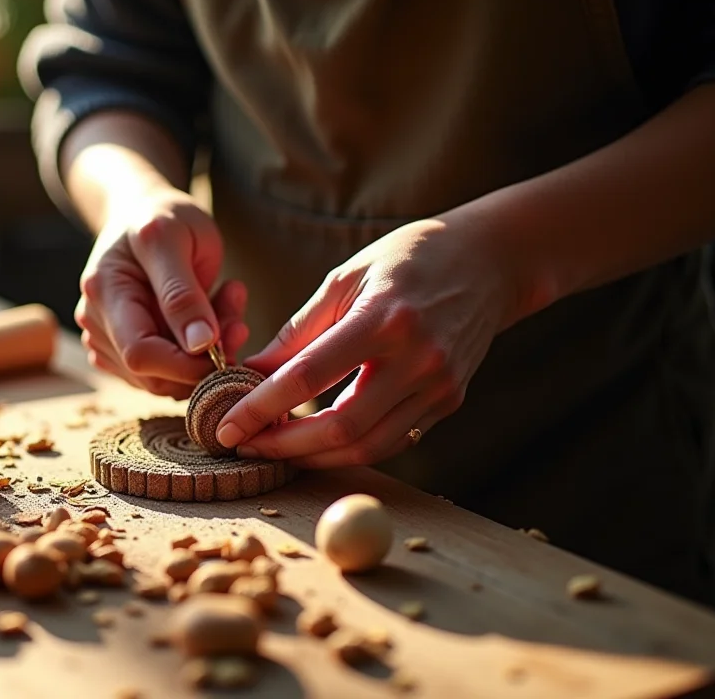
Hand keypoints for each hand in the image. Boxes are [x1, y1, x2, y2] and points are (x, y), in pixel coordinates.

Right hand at [74, 186, 249, 398]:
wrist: (143, 212)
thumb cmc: (162, 216)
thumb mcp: (177, 238)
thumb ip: (184, 293)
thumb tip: (200, 346)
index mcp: (105, 292)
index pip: (140, 354)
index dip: (188, 363)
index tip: (230, 339)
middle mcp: (98, 323)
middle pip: (153, 375)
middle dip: (204, 360)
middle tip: (239, 319)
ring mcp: (107, 339)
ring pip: (164, 379)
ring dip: (207, 355)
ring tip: (229, 303)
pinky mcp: (124, 350)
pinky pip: (166, 372)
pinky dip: (197, 354)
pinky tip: (214, 314)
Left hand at [217, 217, 519, 466]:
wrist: (489, 261)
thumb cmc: (406, 259)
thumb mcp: (344, 279)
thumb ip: (298, 332)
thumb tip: (250, 375)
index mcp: (384, 319)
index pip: (309, 377)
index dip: (261, 408)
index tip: (225, 426)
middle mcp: (418, 359)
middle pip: (341, 427)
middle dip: (284, 445)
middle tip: (244, 445)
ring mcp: (440, 386)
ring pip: (368, 447)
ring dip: (313, 456)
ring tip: (273, 448)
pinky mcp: (449, 402)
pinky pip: (392, 440)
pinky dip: (349, 449)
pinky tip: (315, 442)